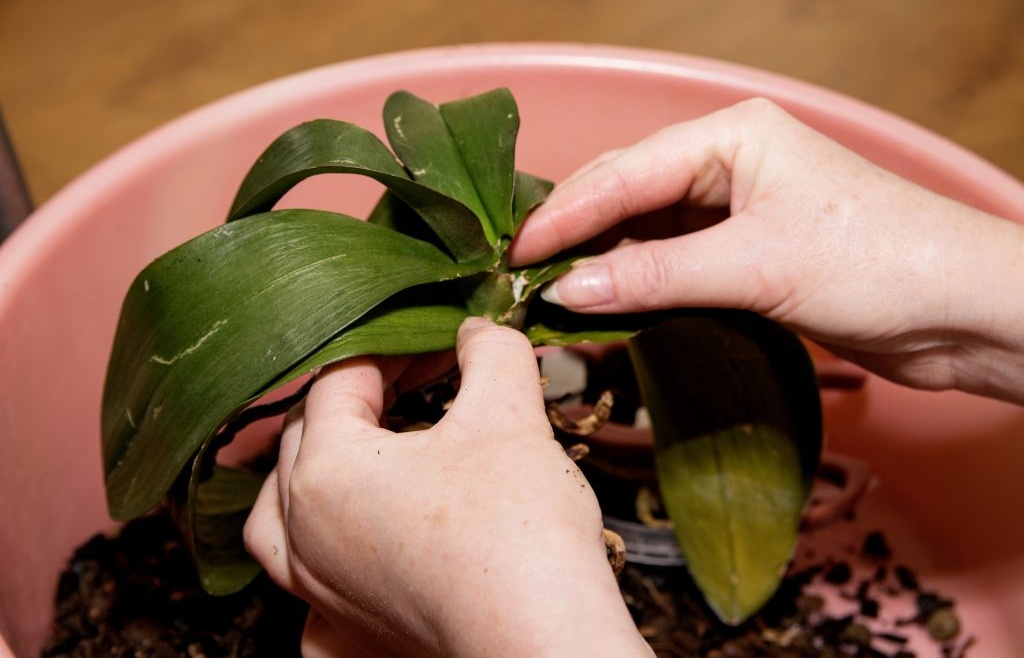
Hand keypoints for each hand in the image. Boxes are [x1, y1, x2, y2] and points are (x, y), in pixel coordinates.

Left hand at [244, 317, 651, 657]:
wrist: (544, 641)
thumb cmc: (519, 532)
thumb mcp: (510, 415)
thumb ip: (491, 353)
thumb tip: (480, 330)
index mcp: (326, 469)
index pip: (342, 380)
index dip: (398, 349)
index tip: (444, 345)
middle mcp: (303, 531)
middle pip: (304, 438)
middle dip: (362, 401)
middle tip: (423, 385)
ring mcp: (317, 589)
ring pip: (277, 517)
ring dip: (308, 476)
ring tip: (355, 457)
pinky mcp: (346, 632)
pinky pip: (304, 590)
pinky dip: (316, 562)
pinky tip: (351, 552)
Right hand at [510, 99, 1023, 403]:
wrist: (965, 312)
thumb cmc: (881, 263)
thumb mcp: (756, 266)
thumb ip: (655, 277)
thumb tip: (568, 291)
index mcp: (732, 136)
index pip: (624, 173)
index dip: (563, 217)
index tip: (514, 254)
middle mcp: (730, 163)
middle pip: (627, 194)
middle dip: (574, 234)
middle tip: (520, 275)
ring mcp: (738, 209)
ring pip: (646, 231)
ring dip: (602, 264)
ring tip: (551, 295)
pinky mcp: (749, 254)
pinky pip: (673, 263)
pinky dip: (638, 285)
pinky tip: (606, 306)